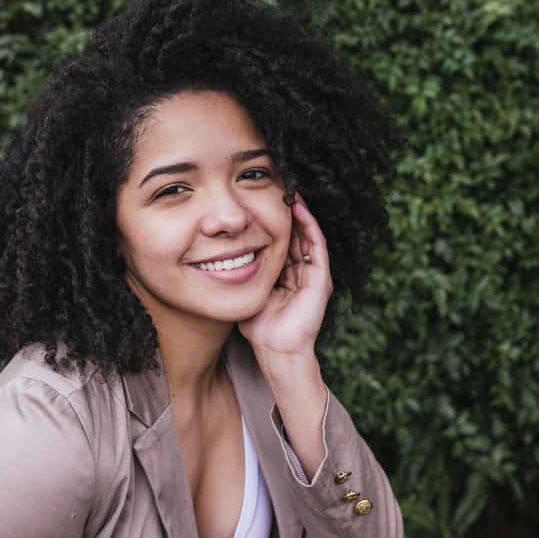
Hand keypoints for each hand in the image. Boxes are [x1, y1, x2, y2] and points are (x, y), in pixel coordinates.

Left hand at [237, 191, 332, 358]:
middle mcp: (302, 273)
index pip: (282, 242)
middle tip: (278, 187)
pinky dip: (309, 224)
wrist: (277, 350)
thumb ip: (240, 277)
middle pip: (296, 234)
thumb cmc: (260, 328)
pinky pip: (316, 244)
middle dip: (287, 212)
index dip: (273, 222)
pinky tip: (299, 208)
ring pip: (308, 235)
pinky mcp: (321, 277)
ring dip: (300, 213)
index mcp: (287, 276)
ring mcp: (314, 274)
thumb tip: (217, 260)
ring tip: (290, 190)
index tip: (261, 201)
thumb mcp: (247, 292)